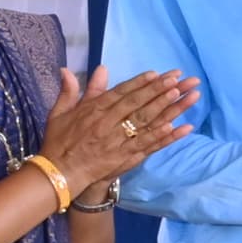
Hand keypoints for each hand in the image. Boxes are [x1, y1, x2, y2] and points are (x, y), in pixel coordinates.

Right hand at [37, 68, 197, 192]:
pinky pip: (146, 145)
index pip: (121, 93)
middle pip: (137, 104)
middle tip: (178, 78)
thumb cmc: (59, 142)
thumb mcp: (60, 113)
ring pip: (145, 122)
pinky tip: (176, 127)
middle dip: (158, 90)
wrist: (59, 172)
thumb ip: (69, 91)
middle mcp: (107, 123)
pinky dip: (161, 136)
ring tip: (181, 95)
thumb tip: (68, 69)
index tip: (157, 73)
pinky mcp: (124, 157)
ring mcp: (117, 141)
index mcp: (93, 110)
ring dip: (164, 108)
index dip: (140, 83)